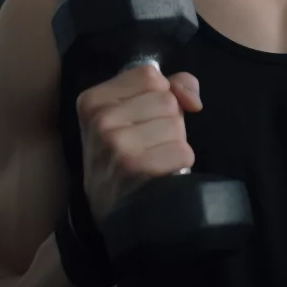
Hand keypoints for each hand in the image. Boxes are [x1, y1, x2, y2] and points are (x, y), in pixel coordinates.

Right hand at [76, 65, 201, 223]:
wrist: (113, 211)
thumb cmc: (126, 156)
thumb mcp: (131, 115)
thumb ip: (168, 87)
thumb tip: (192, 98)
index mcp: (93, 100)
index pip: (150, 75)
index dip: (161, 94)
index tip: (147, 117)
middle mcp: (101, 119)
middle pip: (166, 100)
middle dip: (167, 122)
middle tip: (147, 144)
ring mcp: (116, 144)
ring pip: (176, 125)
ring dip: (174, 144)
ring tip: (153, 159)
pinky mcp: (136, 168)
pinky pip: (182, 151)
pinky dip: (179, 164)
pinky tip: (161, 174)